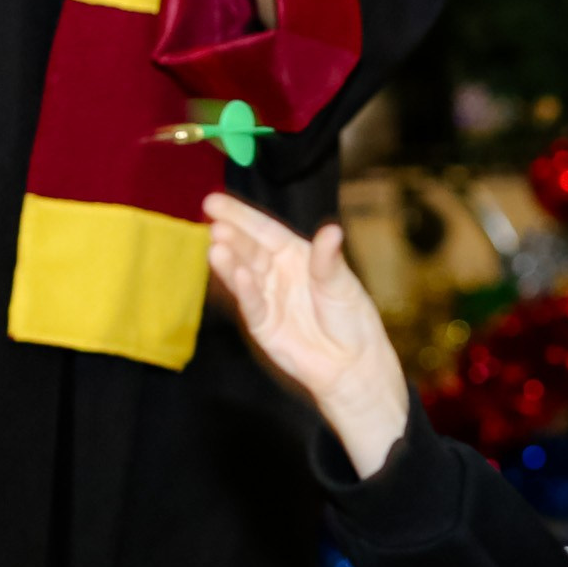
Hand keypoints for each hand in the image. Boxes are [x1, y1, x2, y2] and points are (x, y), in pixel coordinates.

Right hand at [205, 193, 411, 471]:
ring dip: (230, 261)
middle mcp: (278, 272)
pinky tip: (236, 275)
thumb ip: (329, 259)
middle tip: (214, 224)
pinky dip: (244, 290)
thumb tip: (333, 229)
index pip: (264, 230)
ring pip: (244, 274)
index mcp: (296, 254)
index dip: (240, 215)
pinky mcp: (263, 325)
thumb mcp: (342, 284)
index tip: (214, 202)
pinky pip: (252, 304)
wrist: (353, 364)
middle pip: (250, 250)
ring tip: (215, 245)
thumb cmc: (352, 320)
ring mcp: (268, 298)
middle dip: (232, 237)